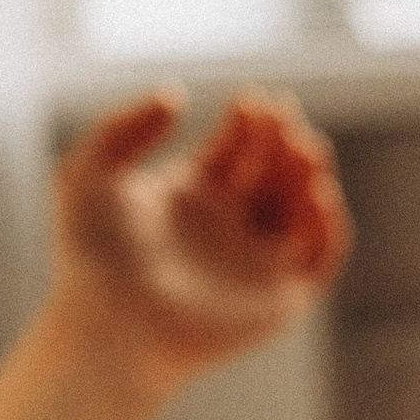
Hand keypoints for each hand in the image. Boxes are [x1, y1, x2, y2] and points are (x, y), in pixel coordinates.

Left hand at [51, 89, 349, 389]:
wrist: (109, 325)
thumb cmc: (91, 256)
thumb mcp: (89, 172)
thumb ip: (125, 125)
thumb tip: (178, 94)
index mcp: (191, 196)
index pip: (237, 148)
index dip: (250, 121)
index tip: (252, 101)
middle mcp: (229, 226)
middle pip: (274, 172)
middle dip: (284, 141)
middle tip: (284, 118)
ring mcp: (257, 263)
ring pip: (303, 208)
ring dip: (312, 174)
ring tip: (307, 148)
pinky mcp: (280, 299)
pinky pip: (321, 256)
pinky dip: (330, 226)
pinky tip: (319, 194)